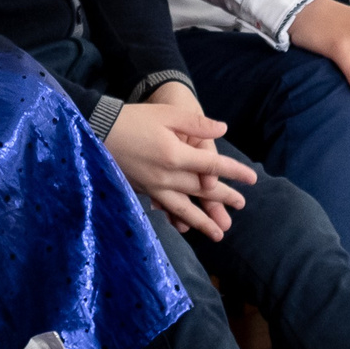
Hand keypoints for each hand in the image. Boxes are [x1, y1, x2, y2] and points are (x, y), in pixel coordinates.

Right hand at [104, 82, 258, 239]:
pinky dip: (177, 218)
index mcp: (175, 155)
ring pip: (183, 208)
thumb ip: (197, 124)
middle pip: (200, 190)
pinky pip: (165, 208)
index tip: (252, 179)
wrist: (97, 130)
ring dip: (202, 221)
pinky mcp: (141, 190)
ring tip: (217, 234)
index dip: (234, 173)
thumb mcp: (168, 114)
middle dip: (222, 199)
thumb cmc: (134, 118)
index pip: (212, 167)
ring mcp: (152, 186)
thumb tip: (222, 129)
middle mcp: (166, 176)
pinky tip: (184, 225)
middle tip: (240, 206)